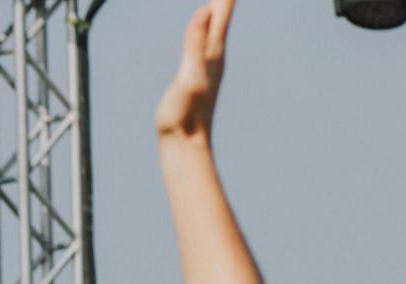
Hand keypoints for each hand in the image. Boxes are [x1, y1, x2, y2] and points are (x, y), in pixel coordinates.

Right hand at [154, 0, 233, 140]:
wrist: (185, 147)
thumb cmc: (183, 116)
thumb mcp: (187, 77)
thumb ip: (195, 44)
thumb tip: (205, 10)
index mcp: (212, 50)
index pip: (221, 7)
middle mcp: (214, 53)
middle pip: (222, 11)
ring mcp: (209, 63)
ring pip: (217, 23)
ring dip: (219, 4)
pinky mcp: (200, 72)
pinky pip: (207, 37)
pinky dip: (209, 21)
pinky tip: (207, 23)